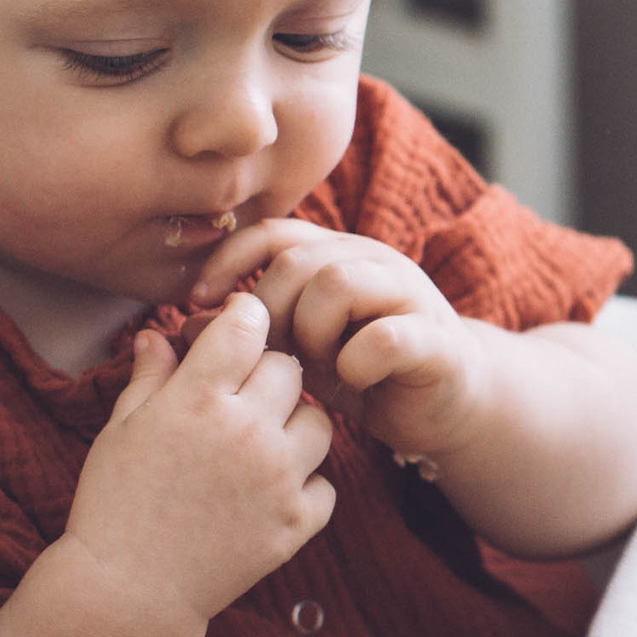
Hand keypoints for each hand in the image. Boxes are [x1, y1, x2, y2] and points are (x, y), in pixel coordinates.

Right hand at [65, 291, 336, 625]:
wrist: (128, 591)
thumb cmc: (114, 504)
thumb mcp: (121, 430)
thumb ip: (149, 376)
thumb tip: (157, 334)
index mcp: (200, 399)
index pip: (248, 324)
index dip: (243, 318)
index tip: (236, 329)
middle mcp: (249, 431)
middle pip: (289, 368)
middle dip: (266, 372)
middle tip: (241, 396)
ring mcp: (279, 478)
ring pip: (320, 421)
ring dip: (294, 424)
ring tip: (260, 444)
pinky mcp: (297, 523)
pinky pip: (326, 483)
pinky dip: (305, 484)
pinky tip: (271, 491)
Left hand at [191, 220, 485, 459]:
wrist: (449, 404)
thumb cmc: (365, 373)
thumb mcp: (299, 352)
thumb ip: (251, 333)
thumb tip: (187, 323)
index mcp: (337, 255)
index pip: (272, 232)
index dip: (228, 260)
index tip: (197, 302)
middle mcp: (374, 262)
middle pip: (298, 260)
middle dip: (270, 313)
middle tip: (271, 357)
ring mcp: (410, 295)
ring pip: (338, 283)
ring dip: (312, 333)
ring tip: (317, 367)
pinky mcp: (435, 339)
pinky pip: (384, 337)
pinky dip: (357, 363)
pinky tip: (354, 382)